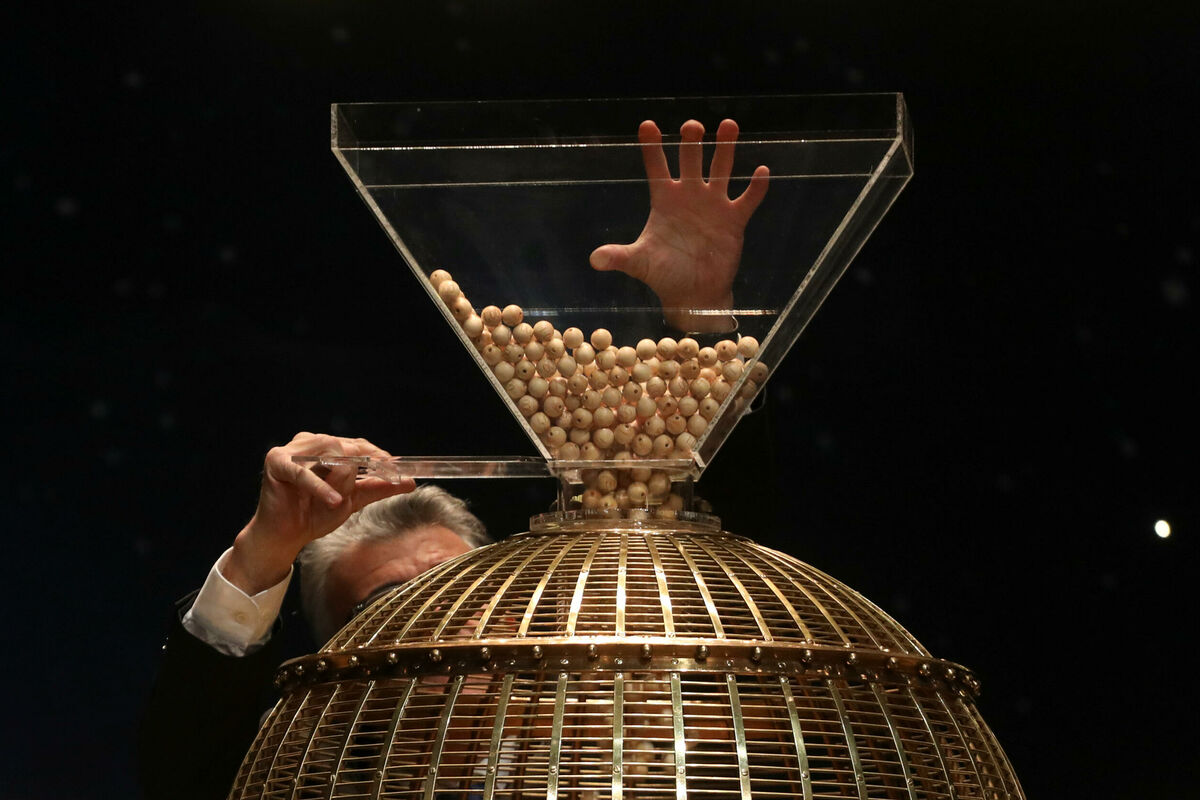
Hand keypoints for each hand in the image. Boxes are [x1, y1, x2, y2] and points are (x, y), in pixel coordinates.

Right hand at [223, 433, 414, 594]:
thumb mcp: (352, 500)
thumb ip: (377, 488)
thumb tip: (409, 482)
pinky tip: (334, 501)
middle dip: (364, 460)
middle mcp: (309, 444)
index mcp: (326, 448)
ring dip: (341, 475)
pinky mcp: (276, 463)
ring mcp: (292, 451)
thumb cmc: (315, 514)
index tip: (394, 466)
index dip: (375, 454)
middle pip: (343, 446)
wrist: (287, 535)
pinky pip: (302, 473)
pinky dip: (320, 487)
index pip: (356, 444)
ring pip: (327, 453)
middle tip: (384, 474)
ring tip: (349, 496)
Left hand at [589, 118, 768, 331]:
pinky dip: (756, 187)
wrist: (692, 295)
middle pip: (690, 159)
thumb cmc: (664, 275)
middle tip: (692, 126)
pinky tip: (761, 171)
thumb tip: (594, 260)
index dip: (652, 147)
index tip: (647, 125)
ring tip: (729, 125)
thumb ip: (618, 257)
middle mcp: (689, 196)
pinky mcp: (734, 220)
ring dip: (725, 148)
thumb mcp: (639, 263)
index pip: (656, 167)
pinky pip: (747, 199)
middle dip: (691, 141)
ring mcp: (713, 205)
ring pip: (721, 169)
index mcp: (664, 200)